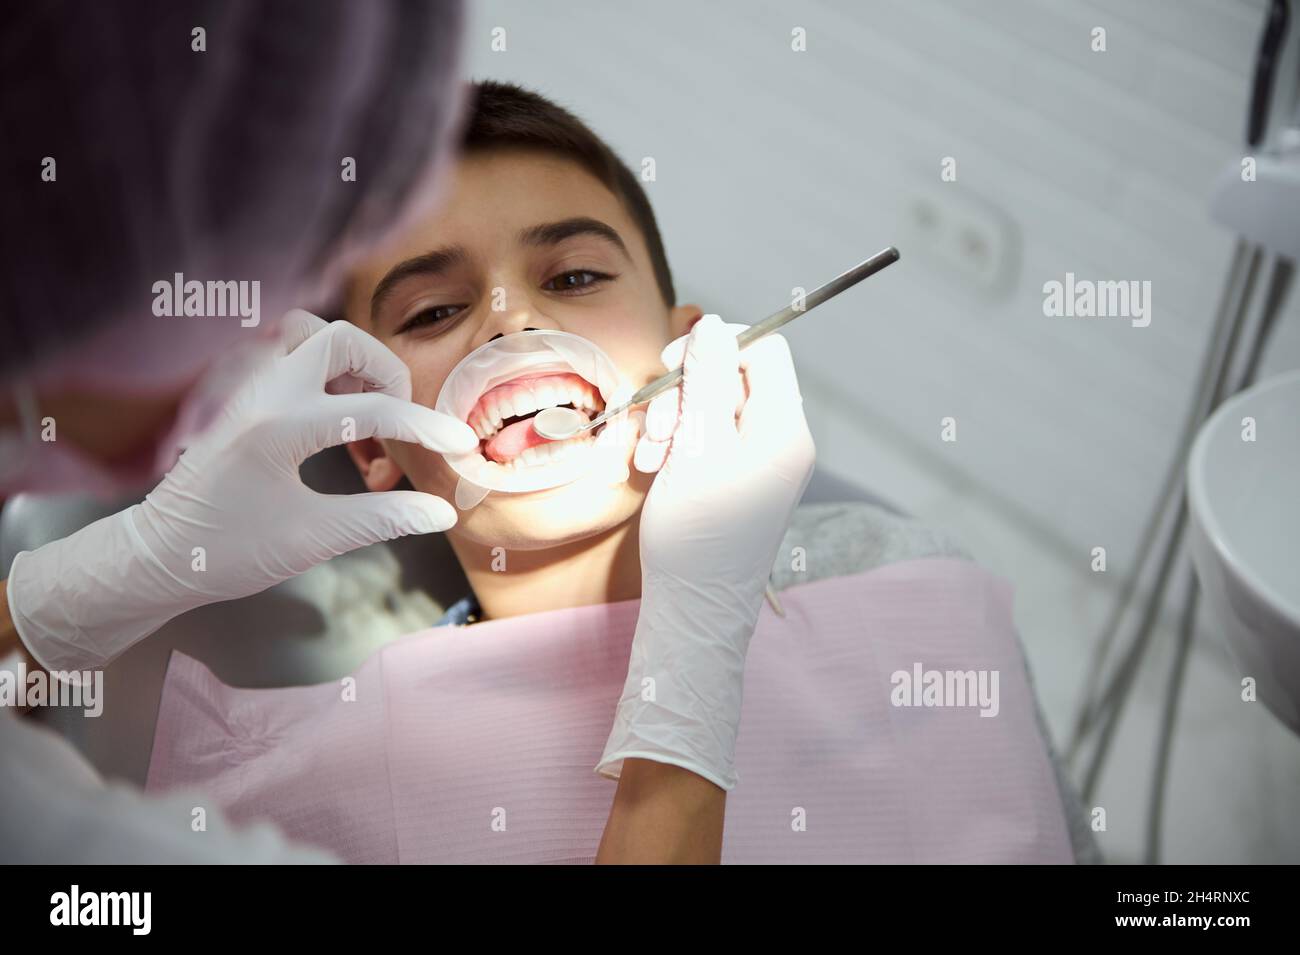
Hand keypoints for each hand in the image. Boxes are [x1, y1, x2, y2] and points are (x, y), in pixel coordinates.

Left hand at [6, 311, 477, 674]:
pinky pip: (291, 360)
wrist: (157, 557)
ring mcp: (247, 390)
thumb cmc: (228, 551)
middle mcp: (262, 394)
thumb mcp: (313, 540)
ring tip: (368, 416)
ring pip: (310, 339)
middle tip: (400, 419)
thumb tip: (443, 513)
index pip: (373, 408)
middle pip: (341, 340)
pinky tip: (337, 423)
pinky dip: (325, 377)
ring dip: (350, 367)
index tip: (461, 445)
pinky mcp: (242, 398)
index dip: (427, 427)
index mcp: (279, 426)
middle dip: (384, 372)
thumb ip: (383, 518)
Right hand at [597, 315, 814, 789]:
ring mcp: (761, 463)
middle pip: (733, 378)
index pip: (764, 350)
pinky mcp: (739, 482)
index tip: (672, 365)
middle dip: (684, 393)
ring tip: (649, 459)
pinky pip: (709, 441)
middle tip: (654, 427)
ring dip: (673, 422)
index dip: (716, 346)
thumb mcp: (695, 445)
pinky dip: (679, 447)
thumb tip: (713, 325)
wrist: (696, 610)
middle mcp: (781, 440)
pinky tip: (655, 470)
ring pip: (713, 410)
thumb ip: (705, 379)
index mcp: (784, 427)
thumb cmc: (697, 533)